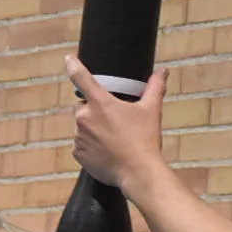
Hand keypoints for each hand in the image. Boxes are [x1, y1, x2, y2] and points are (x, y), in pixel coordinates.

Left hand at [68, 57, 167, 196]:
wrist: (138, 172)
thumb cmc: (144, 140)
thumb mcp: (151, 110)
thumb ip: (155, 87)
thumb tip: (163, 72)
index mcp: (100, 103)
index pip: (80, 77)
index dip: (73, 65)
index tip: (68, 59)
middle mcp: (85, 117)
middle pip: (83, 105)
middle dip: (94, 109)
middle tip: (113, 119)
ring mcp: (79, 137)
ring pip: (82, 126)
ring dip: (92, 127)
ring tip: (113, 137)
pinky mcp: (78, 154)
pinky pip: (81, 144)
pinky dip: (90, 145)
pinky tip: (106, 150)